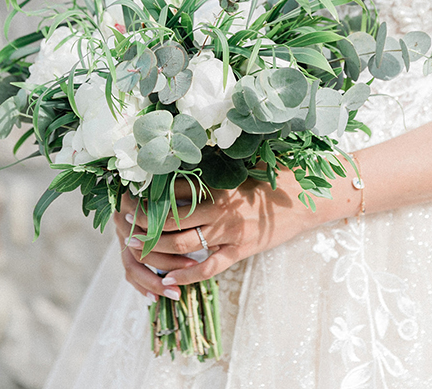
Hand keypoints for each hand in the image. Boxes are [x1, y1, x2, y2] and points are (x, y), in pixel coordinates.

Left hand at [114, 170, 349, 300]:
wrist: (308, 198)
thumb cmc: (275, 173)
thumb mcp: (243, 163)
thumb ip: (216, 164)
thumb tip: (186, 153)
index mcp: (219, 183)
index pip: (174, 188)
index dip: (148, 192)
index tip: (129, 191)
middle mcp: (220, 208)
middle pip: (171, 218)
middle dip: (143, 222)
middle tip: (123, 222)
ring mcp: (230, 233)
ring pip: (183, 244)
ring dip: (156, 247)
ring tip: (135, 247)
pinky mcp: (241, 252)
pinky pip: (209, 267)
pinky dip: (187, 274)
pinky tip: (169, 279)